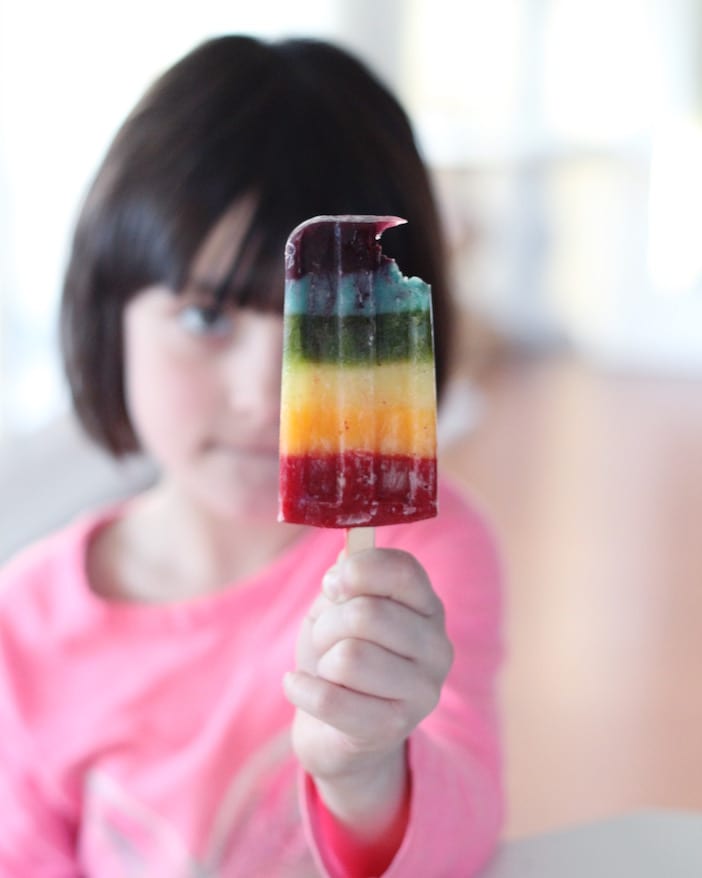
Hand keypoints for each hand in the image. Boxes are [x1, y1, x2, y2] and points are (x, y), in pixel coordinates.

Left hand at [283, 547, 453, 834]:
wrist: (337, 731)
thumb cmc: (341, 656)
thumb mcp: (340, 609)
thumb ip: (347, 580)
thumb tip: (345, 563)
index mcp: (428, 608)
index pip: (402, 571)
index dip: (358, 570)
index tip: (332, 585)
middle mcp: (437, 648)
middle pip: (367, 614)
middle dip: (327, 624)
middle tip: (323, 637)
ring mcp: (422, 692)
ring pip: (349, 657)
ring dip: (321, 660)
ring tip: (325, 669)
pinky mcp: (393, 729)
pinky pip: (330, 698)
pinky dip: (302, 689)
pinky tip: (300, 687)